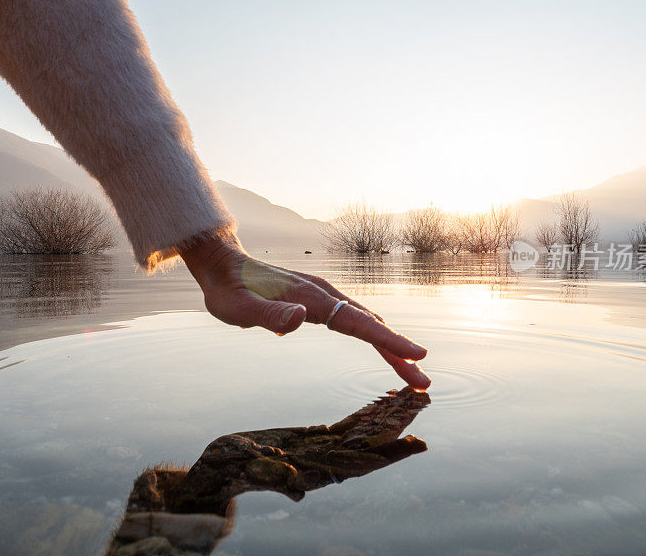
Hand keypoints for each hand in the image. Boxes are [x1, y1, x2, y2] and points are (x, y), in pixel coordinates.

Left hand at [179, 231, 429, 388]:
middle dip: (399, 352)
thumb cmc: (227, 290)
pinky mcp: (317, 299)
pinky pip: (353, 319)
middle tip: (423, 382)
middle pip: (370, 324)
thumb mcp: (236, 309)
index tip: (416, 355)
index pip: (357, 323)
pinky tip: (381, 346)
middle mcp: (322, 294)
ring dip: (390, 346)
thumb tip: (303, 319)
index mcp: (310, 299)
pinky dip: (374, 335)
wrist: (222, 264)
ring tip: (411, 371)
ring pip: (365, 321)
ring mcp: (321, 295)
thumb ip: (268, 315)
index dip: (388, 340)